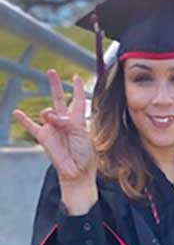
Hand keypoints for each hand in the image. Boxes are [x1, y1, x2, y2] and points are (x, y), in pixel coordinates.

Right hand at [13, 69, 95, 184]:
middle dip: (55, 85)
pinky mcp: (44, 137)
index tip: (76, 77)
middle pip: (59, 99)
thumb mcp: (82, 134)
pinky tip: (17, 112)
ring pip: (47, 112)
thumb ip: (67, 122)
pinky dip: (23, 120)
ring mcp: (53, 128)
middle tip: (51, 72)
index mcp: (78, 120)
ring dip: (50, 114)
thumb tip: (51, 116)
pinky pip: (31, 126)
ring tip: (55, 122)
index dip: (77, 89)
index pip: (78, 101)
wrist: (77, 172)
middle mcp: (65, 122)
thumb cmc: (84, 155)